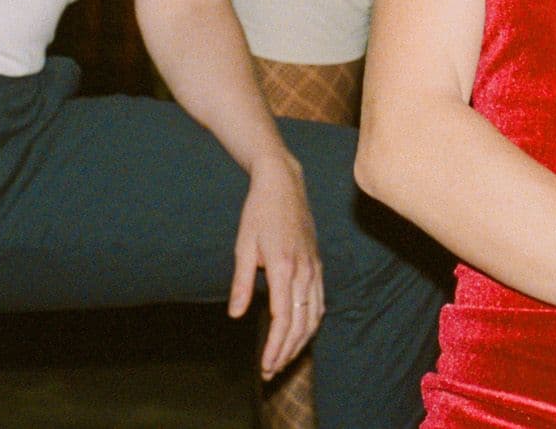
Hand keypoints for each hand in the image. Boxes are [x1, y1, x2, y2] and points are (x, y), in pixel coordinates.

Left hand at [231, 153, 323, 378]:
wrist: (284, 183)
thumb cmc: (259, 212)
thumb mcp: (243, 246)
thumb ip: (241, 282)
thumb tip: (236, 315)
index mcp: (284, 266)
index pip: (283, 318)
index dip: (275, 346)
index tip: (265, 365)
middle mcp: (304, 270)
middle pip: (301, 322)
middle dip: (287, 351)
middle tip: (271, 372)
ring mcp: (314, 267)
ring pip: (314, 315)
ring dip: (301, 342)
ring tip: (284, 360)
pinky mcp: (317, 263)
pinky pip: (319, 300)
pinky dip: (312, 322)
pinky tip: (302, 333)